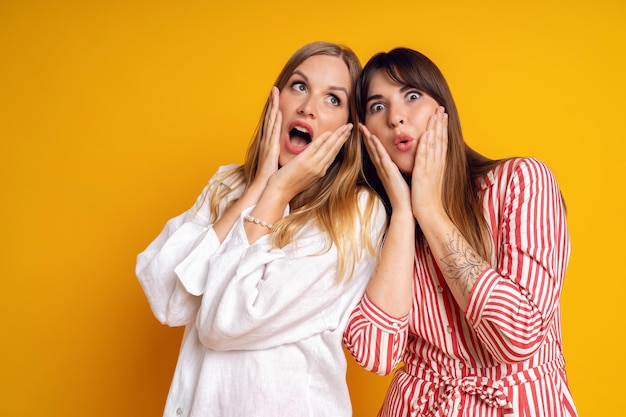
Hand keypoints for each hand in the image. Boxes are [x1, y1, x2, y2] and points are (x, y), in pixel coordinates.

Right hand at [253, 86, 281, 187]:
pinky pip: (273, 132)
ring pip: (271, 121)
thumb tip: (287, 146)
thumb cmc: (273, 175)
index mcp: (270, 143)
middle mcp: (268, 140)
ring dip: (272, 107)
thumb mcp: (278, 159)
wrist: (266, 187)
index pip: (273, 122)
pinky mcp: (270, 148)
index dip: (274, 109)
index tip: (277, 98)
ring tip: (274, 93)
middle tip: (274, 89)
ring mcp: (268, 143)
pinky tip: (277, 112)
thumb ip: (281, 150)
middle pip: (270, 117)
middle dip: (272, 103)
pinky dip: (275, 121)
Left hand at [268, 123, 352, 200]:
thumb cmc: (289, 185)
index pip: (333, 155)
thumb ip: (312, 168)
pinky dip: (323, 139)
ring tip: (345, 126)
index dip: (340, 144)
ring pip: (328, 148)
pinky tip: (329, 132)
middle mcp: (319, 168)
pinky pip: (315, 148)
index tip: (346, 135)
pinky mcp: (304, 161)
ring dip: (338, 136)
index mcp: (320, 171)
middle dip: (343, 137)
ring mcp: (313, 165)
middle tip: (350, 126)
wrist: (280, 191)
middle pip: (334, 150)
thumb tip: (314, 159)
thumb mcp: (305, 177)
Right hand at [360, 123, 410, 212]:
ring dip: (368, 138)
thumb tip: (397, 164)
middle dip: (366, 136)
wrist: (404, 208)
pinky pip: (381, 157)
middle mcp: (382, 169)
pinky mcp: (388, 172)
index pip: (376, 152)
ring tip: (362, 127)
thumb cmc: (404, 195)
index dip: (370, 141)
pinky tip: (373, 138)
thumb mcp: (399, 180)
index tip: (367, 131)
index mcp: (385, 170)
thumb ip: (396, 171)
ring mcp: (384, 170)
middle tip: (359, 125)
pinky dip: (376, 147)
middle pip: (372, 149)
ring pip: (374, 151)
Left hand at [411, 106, 447, 220]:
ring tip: (435, 114)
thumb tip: (431, 160)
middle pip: (440, 140)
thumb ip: (431, 167)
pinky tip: (426, 133)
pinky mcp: (423, 173)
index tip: (443, 115)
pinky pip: (425, 156)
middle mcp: (437, 164)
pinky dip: (426, 144)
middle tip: (441, 108)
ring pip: (434, 144)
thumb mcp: (430, 178)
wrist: (428, 212)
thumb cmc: (428, 197)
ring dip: (435, 129)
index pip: (442, 142)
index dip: (442, 128)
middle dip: (440, 123)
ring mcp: (431, 167)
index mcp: (438, 164)